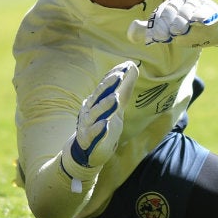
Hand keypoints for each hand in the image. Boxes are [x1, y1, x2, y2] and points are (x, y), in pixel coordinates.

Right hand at [61, 61, 138, 191]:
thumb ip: (123, 89)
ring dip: (105, 105)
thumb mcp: (115, 107)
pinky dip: (98, 129)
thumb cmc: (102, 125)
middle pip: (99, 95)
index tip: (125, 66)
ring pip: (96, 113)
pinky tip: (105, 125)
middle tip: (120, 76)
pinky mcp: (88, 139)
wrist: (86, 151)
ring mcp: (87, 124)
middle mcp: (90, 109)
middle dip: (109, 85)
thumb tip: (132, 66)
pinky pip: (93, 133)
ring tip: (115, 99)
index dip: (113, 76)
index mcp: (97, 101)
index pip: (105, 86)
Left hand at [127, 0, 217, 48]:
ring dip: (182, 21)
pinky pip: (204, 13)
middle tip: (169, 34)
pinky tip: (197, 22)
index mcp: (172, 6)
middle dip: (169, 23)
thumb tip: (131, 34)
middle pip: (173, 10)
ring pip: (187, 11)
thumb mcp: (170, 33)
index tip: (156, 36)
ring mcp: (197, 5)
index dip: (158, 24)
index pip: (161, 13)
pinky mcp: (211, 11)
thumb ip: (150, 31)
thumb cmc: (192, 31)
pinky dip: (200, 17)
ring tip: (180, 31)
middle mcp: (184, 2)